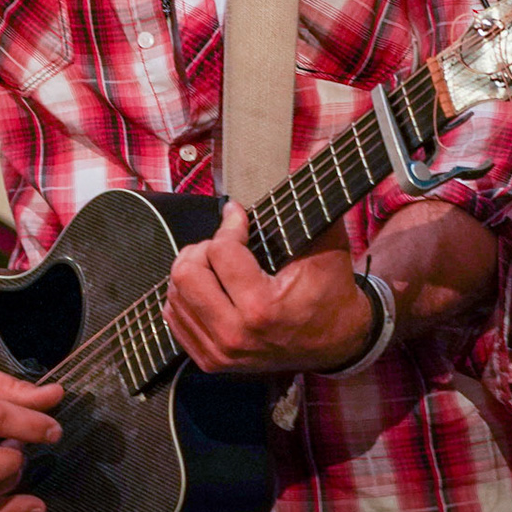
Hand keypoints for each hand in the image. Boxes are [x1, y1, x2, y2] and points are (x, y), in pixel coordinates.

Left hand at [164, 201, 376, 373]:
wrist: (337, 342)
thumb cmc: (331, 289)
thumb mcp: (327, 245)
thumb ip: (309, 202)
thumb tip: (310, 150)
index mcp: (262, 308)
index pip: (220, 250)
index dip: (231, 224)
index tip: (242, 217)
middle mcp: (234, 336)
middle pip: (185, 273)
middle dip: (204, 248)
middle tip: (225, 242)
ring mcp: (219, 353)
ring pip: (174, 292)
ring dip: (194, 268)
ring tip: (220, 263)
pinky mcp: (210, 361)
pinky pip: (174, 315)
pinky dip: (186, 293)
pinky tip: (211, 285)